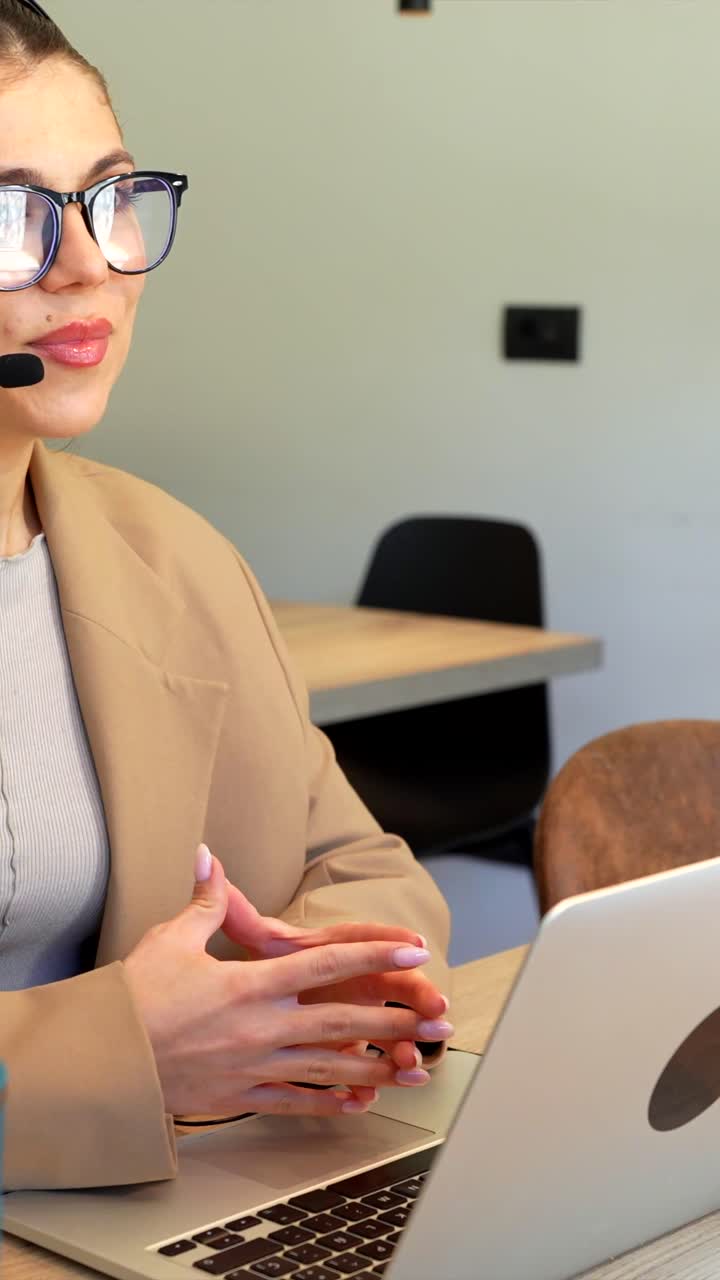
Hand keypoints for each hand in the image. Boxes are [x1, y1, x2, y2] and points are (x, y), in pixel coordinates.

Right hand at [123, 847, 446, 1118]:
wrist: (103, 1063)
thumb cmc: (134, 999)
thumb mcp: (170, 940)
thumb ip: (205, 901)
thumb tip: (206, 855)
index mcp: (251, 984)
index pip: (327, 965)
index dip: (376, 956)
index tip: (413, 951)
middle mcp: (262, 1028)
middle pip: (342, 1023)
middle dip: (396, 1021)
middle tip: (438, 1022)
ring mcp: (254, 1068)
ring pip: (328, 1069)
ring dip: (376, 1068)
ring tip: (414, 1071)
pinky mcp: (239, 1098)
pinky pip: (294, 1103)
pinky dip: (329, 1104)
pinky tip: (358, 1105)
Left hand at [221, 858, 450, 1072]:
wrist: (246, 996)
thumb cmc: (253, 963)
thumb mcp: (246, 939)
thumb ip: (232, 909)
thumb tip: (210, 865)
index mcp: (319, 952)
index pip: (355, 942)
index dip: (385, 942)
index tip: (414, 945)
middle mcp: (340, 982)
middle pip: (382, 987)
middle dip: (414, 997)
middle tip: (437, 1010)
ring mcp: (342, 1014)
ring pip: (375, 1030)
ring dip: (397, 1046)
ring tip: (414, 1065)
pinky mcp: (336, 1046)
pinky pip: (352, 1065)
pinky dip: (361, 1083)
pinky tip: (369, 1100)